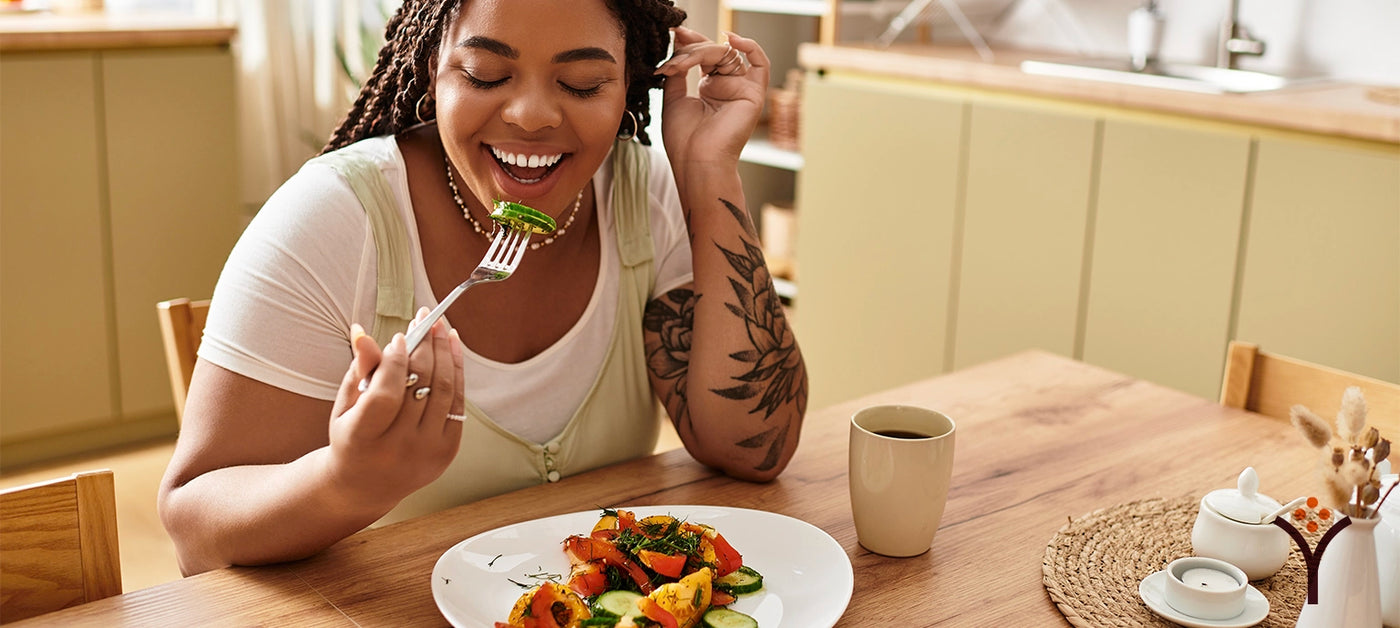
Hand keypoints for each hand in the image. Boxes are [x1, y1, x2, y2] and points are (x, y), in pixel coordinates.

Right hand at [326, 310, 464, 510]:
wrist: (365, 486)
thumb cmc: (350, 437)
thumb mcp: (344, 405)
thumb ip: (358, 370)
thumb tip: (362, 331)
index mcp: (362, 439)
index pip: (386, 394)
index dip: (396, 361)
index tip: (400, 336)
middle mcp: (397, 449)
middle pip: (420, 387)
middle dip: (425, 346)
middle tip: (426, 318)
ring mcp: (426, 453)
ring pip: (443, 391)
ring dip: (444, 353)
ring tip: (440, 327)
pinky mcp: (447, 452)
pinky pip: (457, 404)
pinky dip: (457, 373)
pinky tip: (452, 348)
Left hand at [654, 28, 769, 177]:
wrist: (696, 161)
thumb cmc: (684, 140)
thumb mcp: (673, 98)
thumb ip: (678, 71)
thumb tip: (678, 47)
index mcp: (711, 89)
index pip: (704, 56)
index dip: (690, 44)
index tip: (674, 34)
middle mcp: (728, 87)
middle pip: (714, 52)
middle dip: (691, 49)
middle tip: (672, 58)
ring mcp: (742, 89)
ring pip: (727, 54)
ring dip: (702, 53)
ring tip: (681, 65)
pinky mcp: (754, 94)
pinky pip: (760, 63)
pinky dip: (749, 46)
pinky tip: (730, 39)